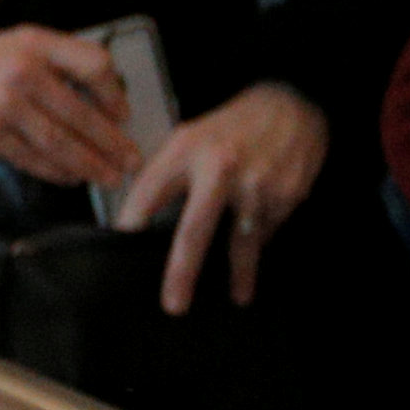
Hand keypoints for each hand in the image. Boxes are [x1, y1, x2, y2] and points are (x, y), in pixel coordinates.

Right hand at [0, 27, 143, 189]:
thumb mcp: (14, 45)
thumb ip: (56, 63)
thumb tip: (106, 103)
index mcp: (34, 42)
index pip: (94, 65)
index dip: (116, 94)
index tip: (124, 115)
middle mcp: (20, 71)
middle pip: (83, 114)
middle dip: (113, 144)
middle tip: (132, 162)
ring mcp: (1, 107)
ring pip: (61, 144)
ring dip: (92, 165)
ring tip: (111, 177)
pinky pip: (33, 161)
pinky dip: (58, 172)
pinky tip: (73, 177)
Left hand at [116, 81, 329, 314]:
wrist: (291, 104)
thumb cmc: (230, 128)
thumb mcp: (190, 137)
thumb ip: (166, 175)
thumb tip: (139, 225)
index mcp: (187, 148)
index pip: (149, 192)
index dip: (131, 224)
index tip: (119, 250)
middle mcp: (220, 167)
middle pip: (195, 228)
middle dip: (182, 270)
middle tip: (173, 305)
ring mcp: (256, 185)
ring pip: (241, 243)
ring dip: (240, 275)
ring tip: (238, 297)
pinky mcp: (285, 196)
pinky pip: (266, 233)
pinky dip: (258, 242)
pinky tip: (258, 247)